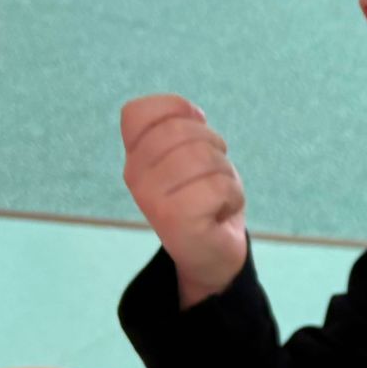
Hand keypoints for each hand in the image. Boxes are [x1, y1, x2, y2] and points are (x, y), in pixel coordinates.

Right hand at [120, 94, 248, 306]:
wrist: (213, 255)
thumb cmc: (204, 197)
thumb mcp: (192, 155)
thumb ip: (184, 129)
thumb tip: (191, 113)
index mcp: (135, 156)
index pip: (139, 112)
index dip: (175, 112)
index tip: (194, 134)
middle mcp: (134, 175)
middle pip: (179, 131)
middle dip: (212, 146)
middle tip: (212, 173)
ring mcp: (151, 199)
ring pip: (203, 157)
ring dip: (225, 175)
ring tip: (216, 194)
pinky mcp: (175, 220)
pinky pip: (218, 187)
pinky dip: (232, 196)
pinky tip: (220, 212)